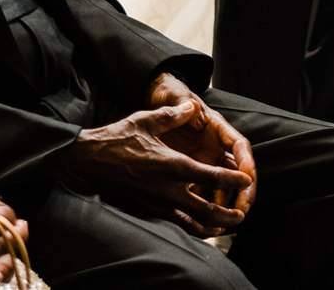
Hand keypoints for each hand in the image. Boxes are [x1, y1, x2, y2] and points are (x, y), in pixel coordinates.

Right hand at [54, 94, 250, 238]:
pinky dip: (191, 228)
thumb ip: (172, 115)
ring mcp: (158, 203)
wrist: (87, 161)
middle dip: (228, 215)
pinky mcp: (148, 209)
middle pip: (207, 210)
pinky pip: (175, 224)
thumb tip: (192, 105)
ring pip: (192, 223)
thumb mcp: (146, 120)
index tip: (246, 181)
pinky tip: (198, 227)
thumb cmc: (117, 139)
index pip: (212, 176)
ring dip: (212, 227)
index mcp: (173, 165)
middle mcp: (168, 189)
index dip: (233, 180)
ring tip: (224, 228)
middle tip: (241, 216)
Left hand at [146, 72, 257, 224]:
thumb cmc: (168, 95)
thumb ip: (181, 102)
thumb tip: (192, 106)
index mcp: (216, 127)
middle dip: (244, 190)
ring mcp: (205, 160)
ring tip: (226, 222)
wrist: (154, 101)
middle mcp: (215, 145)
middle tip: (243, 209)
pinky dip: (209, 206)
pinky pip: (205, 191)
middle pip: (238, 170)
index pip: (238, 145)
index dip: (246, 162)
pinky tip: (207, 222)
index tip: (247, 177)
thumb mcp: (173, 96)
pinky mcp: (192, 172)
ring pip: (225, 185)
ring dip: (228, 203)